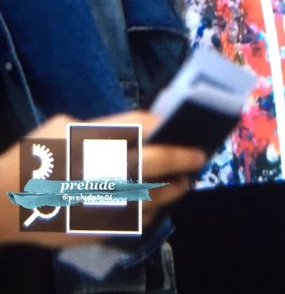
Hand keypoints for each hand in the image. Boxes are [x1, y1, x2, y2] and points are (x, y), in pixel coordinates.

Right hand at [0, 110, 205, 246]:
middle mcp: (103, 170)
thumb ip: (98, 127)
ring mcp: (102, 202)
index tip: (178, 124)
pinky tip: (156, 203)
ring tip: (185, 182)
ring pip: (152, 195)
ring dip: (173, 188)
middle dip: (182, 157)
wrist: (5, 203)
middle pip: (156, 160)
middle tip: (199, 155)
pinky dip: (151, 210)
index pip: (140, 125)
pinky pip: (136, 219)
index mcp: (93, 140)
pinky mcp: (99, 227)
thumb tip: (130, 130)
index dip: (163, 123)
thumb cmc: (33, 158)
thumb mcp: (61, 127)